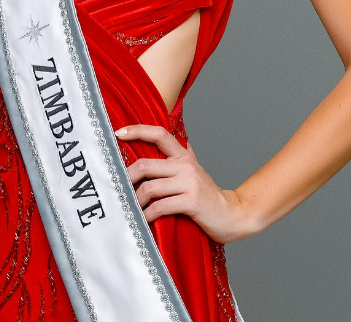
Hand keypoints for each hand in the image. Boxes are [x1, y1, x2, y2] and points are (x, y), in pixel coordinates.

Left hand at [115, 123, 253, 243]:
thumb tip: (156, 142)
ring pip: (149, 188)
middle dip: (127, 178)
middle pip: (145, 165)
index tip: (119, 133)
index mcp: (183, 155)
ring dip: (135, 201)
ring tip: (130, 208)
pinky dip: (147, 215)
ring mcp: (189, 183)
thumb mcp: (192, 171)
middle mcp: (185, 165)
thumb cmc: (206, 195)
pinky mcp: (191, 201)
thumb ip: (176, 158)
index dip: (138, 131)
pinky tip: (143, 219)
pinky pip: (160, 206)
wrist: (232, 214)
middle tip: (118, 189)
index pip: (159, 134)